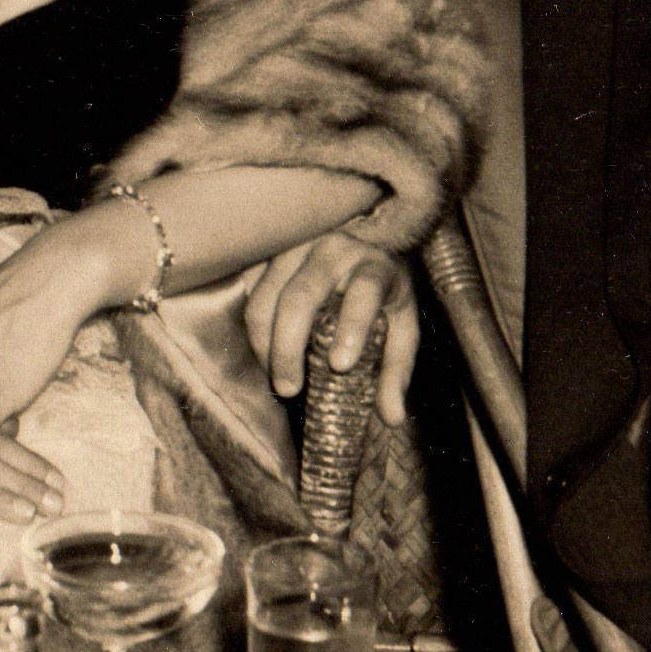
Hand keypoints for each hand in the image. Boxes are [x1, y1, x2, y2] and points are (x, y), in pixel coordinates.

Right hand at [245, 233, 418, 424]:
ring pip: (266, 294)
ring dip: (263, 340)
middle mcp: (335, 249)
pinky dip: (251, 321)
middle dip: (288, 347)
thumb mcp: (402, 325)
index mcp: (375, 266)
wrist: (367, 233)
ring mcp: (298, 244)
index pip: (364, 292)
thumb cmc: (384, 288)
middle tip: (288, 388)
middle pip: (300, 297)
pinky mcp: (272, 247)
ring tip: (272, 374)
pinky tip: (262, 345)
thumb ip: (396, 370)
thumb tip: (392, 418)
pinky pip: (249, 285)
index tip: (340, 365)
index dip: (352, 326)